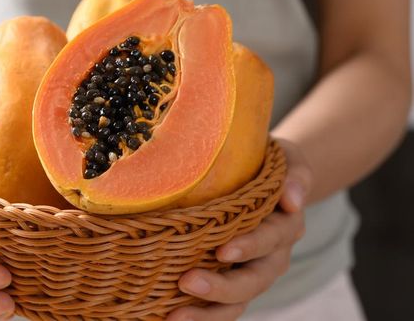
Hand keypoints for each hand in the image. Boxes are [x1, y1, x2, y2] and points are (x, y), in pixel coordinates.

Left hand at [167, 139, 312, 320]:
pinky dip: (201, 317)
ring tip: (174, 317)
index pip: (270, 239)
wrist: (267, 182)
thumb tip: (293, 200)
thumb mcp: (289, 160)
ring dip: (207, 313)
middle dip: (221, 286)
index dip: (248, 247)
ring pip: (237, 303)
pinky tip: (169, 318)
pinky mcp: (234, 284)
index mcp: (284, 226)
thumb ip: (295, 175)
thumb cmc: (268, 165)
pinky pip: (221, 309)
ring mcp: (253, 274)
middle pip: (253, 280)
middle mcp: (272, 256)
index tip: (222, 251)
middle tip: (187, 282)